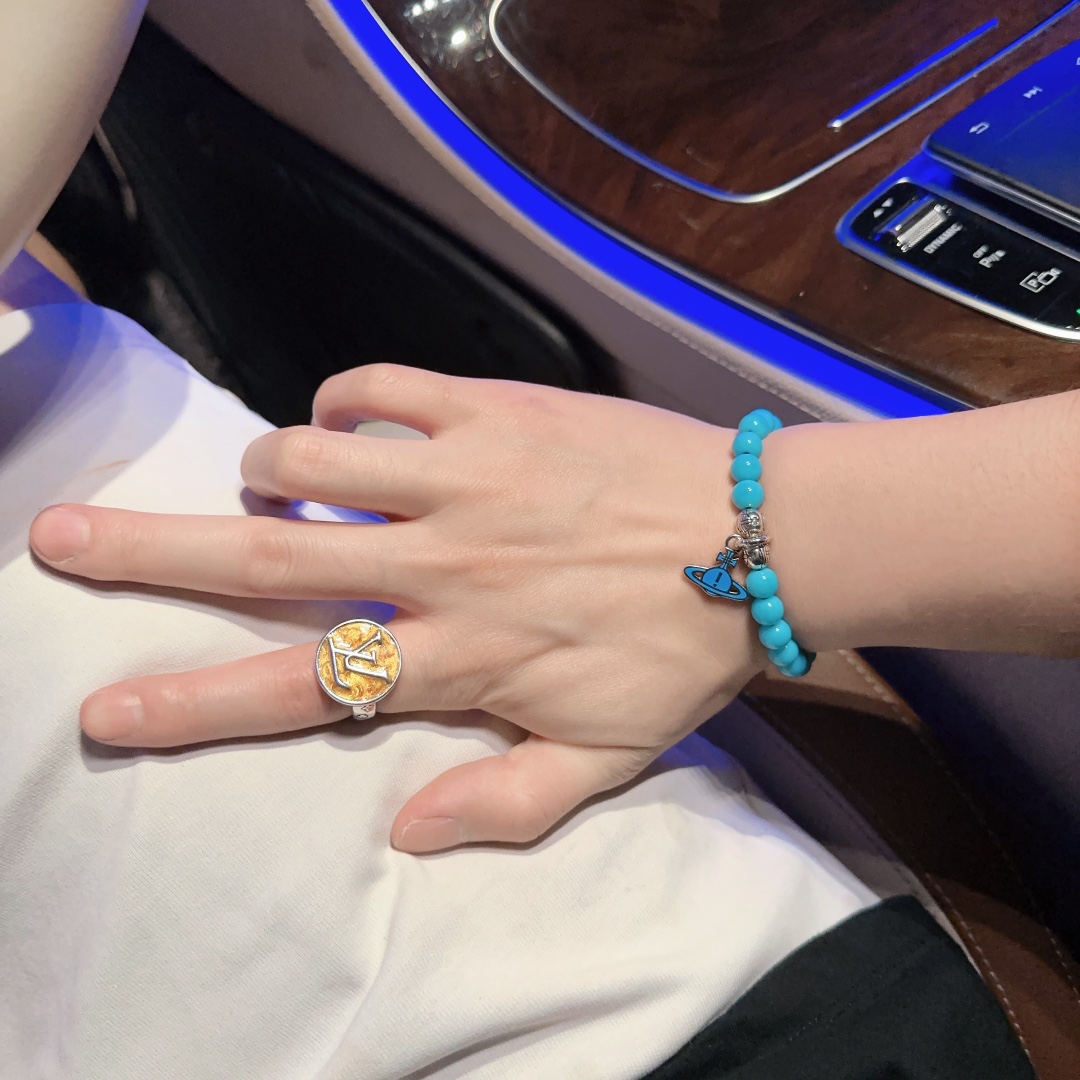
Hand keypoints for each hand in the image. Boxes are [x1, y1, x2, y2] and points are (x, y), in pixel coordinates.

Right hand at [29, 365, 762, 851]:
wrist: (762, 539)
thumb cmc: (681, 650)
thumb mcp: (606, 758)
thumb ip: (504, 801)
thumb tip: (403, 833)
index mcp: (463, 655)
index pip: (304, 687)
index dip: (193, 704)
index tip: (109, 710)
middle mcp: (446, 565)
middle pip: (270, 563)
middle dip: (151, 556)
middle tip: (62, 538)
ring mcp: (469, 478)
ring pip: (314, 461)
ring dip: (263, 471)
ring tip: (256, 484)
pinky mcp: (499, 411)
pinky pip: (388, 388)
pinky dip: (342, 398)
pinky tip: (342, 419)